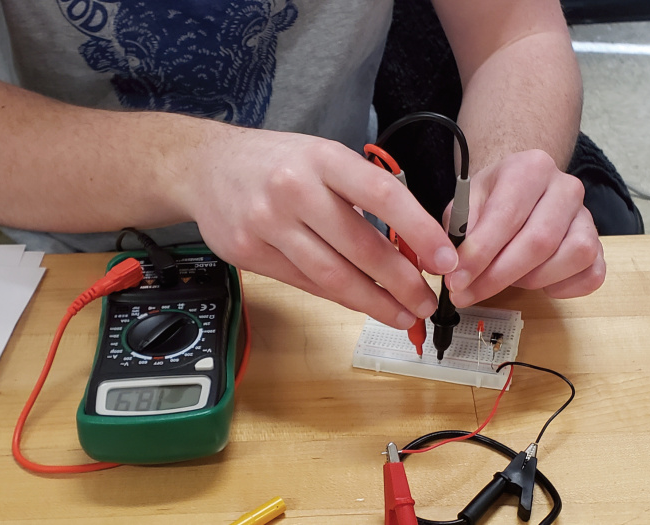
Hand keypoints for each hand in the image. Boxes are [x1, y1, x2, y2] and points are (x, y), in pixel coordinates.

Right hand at [174, 125, 458, 327]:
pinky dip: (338, 297)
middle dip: (401, 282)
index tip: (445, 260)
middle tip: (426, 302)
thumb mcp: (321, 156)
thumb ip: (359, 193)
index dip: (420, 231)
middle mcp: (294, 190)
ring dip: (373, 302)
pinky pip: (305, 283)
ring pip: (332, 275)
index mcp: (323, 158)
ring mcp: (267, 224)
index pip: (383, 195)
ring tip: (401, 315)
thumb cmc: (274, 162)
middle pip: (360, 246)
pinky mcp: (249, 253)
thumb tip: (408, 243)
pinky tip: (361, 303)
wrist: (204, 167)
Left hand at [445, 149, 605, 306]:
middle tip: (467, 293)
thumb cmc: (490, 199)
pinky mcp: (598, 244)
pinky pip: (592, 274)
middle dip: (498, 276)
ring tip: (504, 279)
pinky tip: (537, 284)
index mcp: (530, 168)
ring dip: (532, 280)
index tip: (456, 280)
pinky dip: (563, 288)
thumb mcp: (464, 204)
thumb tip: (455, 267)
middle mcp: (566, 187)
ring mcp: (587, 216)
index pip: (506, 216)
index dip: (479, 255)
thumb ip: (458, 231)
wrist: (519, 190)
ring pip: (572, 256)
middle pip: (540, 241)